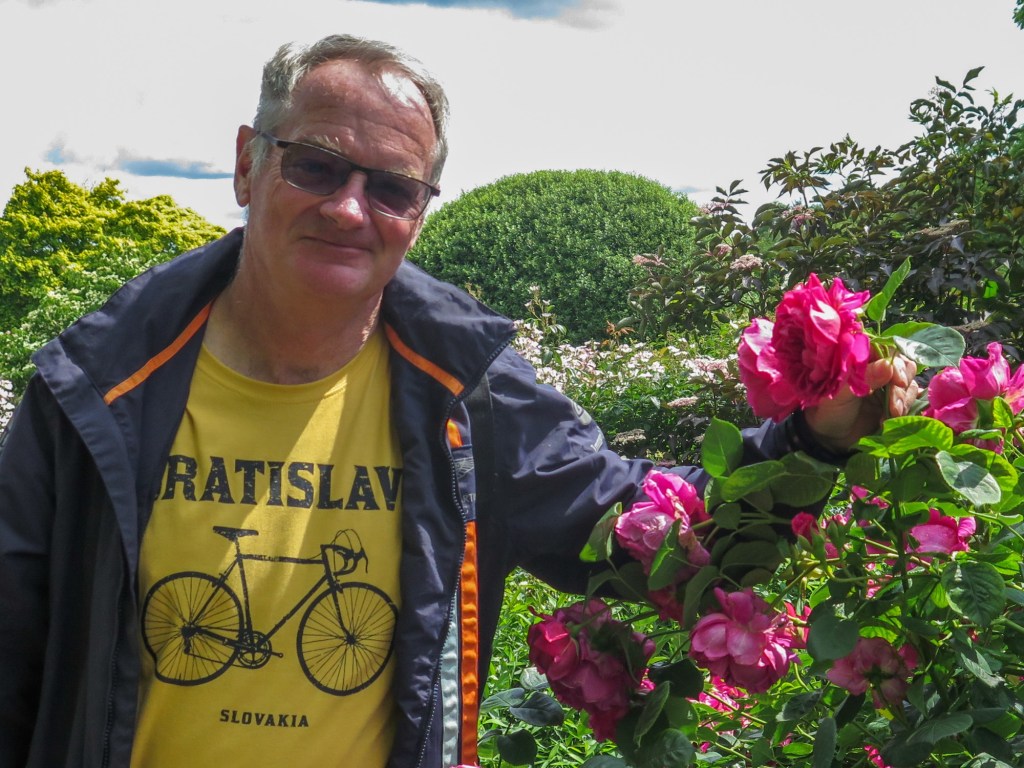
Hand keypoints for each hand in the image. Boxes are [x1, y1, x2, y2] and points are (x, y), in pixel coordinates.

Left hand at [803, 355, 919, 452]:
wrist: (830, 435)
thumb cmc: (828, 409)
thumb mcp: (842, 393)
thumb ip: (864, 378)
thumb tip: (888, 365)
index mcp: (862, 359)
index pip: (888, 351)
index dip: (898, 365)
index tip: (899, 382)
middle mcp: (877, 368)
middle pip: (904, 366)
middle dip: (901, 386)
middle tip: (894, 406)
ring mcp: (887, 385)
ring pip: (909, 383)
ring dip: (904, 399)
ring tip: (891, 415)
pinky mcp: (894, 400)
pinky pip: (910, 399)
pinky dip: (905, 408)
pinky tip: (891, 418)